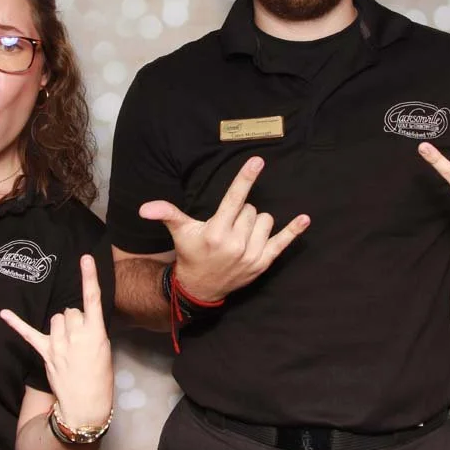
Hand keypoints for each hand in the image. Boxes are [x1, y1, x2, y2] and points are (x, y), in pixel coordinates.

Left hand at [0, 255, 112, 426]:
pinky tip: (4, 313)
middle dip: (75, 319)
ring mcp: (58, 345)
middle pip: (70, 310)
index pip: (92, 299)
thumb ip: (92, 331)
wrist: (85, 406)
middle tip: (80, 338)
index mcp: (95, 333)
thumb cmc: (100, 378)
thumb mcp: (105, 350)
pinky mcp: (45, 353)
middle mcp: (75, 336)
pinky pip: (29, 334)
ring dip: (61, 326)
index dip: (89, 276)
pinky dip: (16, 323)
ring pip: (55, 318)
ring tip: (68, 343)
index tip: (85, 257)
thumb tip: (79, 320)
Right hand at [138, 157, 309, 301]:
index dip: (246, 179)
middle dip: (241, 212)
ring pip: (265, 220)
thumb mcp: (179, 232)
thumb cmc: (191, 253)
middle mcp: (235, 243)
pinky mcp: (263, 264)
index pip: (234, 199)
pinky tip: (304, 219)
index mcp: (215, 231)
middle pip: (251, 209)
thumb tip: (145, 208)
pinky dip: (294, 231)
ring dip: (256, 223)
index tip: (258, 161)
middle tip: (227, 226)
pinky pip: (283, 242)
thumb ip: (167, 214)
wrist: (200, 288)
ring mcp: (251, 255)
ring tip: (240, 235)